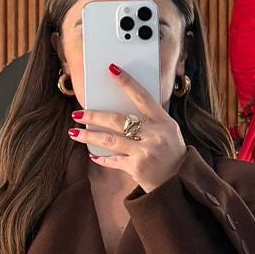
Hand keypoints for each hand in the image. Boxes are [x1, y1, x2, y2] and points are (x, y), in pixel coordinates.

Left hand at [69, 63, 186, 192]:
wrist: (180, 183)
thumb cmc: (172, 154)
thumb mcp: (169, 132)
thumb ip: (151, 120)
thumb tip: (122, 109)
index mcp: (163, 122)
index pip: (142, 97)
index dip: (127, 82)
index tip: (112, 70)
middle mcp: (154, 135)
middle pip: (118, 120)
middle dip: (94, 116)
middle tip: (78, 113)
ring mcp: (145, 152)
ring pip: (110, 140)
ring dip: (89, 136)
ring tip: (74, 132)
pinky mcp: (137, 168)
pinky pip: (113, 160)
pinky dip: (101, 158)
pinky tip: (92, 154)